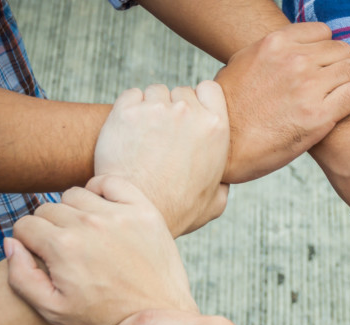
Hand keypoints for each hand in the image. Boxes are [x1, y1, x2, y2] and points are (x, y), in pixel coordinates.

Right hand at [6, 176, 196, 324]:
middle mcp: (89, 224)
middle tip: (66, 251)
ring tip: (84, 234)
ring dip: (73, 210)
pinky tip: (101, 211)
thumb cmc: (104, 317)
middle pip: (48, 209)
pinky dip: (100, 190)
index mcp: (63, 248)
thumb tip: (11, 243)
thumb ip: (21, 276)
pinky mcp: (143, 210)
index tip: (42, 256)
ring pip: (75, 194)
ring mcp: (118, 214)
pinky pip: (110, 182)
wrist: (157, 316)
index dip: (28, 242)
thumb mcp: (53, 309)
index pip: (25, 226)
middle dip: (49, 229)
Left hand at [94, 81, 228, 236]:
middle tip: (163, 135)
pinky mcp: (127, 111)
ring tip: (144, 137)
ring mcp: (156, 109)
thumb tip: (222, 181)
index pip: (209, 89)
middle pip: (180, 92)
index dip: (199, 101)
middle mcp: (188, 112)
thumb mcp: (214, 202)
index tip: (190, 117)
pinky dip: (129, 110)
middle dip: (173, 108)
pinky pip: (131, 96)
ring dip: (150, 108)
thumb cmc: (176, 211)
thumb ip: (222, 183)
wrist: (137, 210)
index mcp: (215, 128)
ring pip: (155, 93)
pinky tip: (129, 133)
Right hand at [215, 22, 349, 182]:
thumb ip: (273, 51)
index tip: (325, 66)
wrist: (225, 146)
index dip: (327, 50)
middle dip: (342, 65)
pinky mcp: (319, 117)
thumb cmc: (230, 109)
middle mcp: (295, 61)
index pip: (323, 33)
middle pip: (342, 50)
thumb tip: (292, 46)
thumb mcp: (244, 63)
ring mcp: (308, 88)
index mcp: (276, 44)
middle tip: (337, 83)